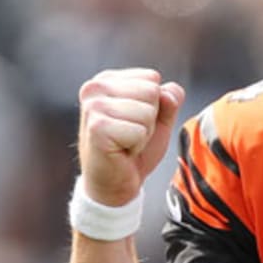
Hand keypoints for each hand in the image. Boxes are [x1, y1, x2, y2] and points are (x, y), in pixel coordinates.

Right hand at [78, 68, 185, 206]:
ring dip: (143, 133)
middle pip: (151, 92)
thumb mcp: (159, 119)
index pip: (152, 79)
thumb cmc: (134, 149)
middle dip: (149, 119)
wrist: (115, 183)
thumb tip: (168, 92)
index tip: (133, 121)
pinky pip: (139, 131)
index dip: (153, 105)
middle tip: (130, 134)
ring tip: (125, 142)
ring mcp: (93, 107)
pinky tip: (120, 151)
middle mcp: (94, 88)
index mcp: (107, 80)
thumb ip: (169, 100)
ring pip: (147, 112)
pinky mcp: (96, 127)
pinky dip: (137, 145)